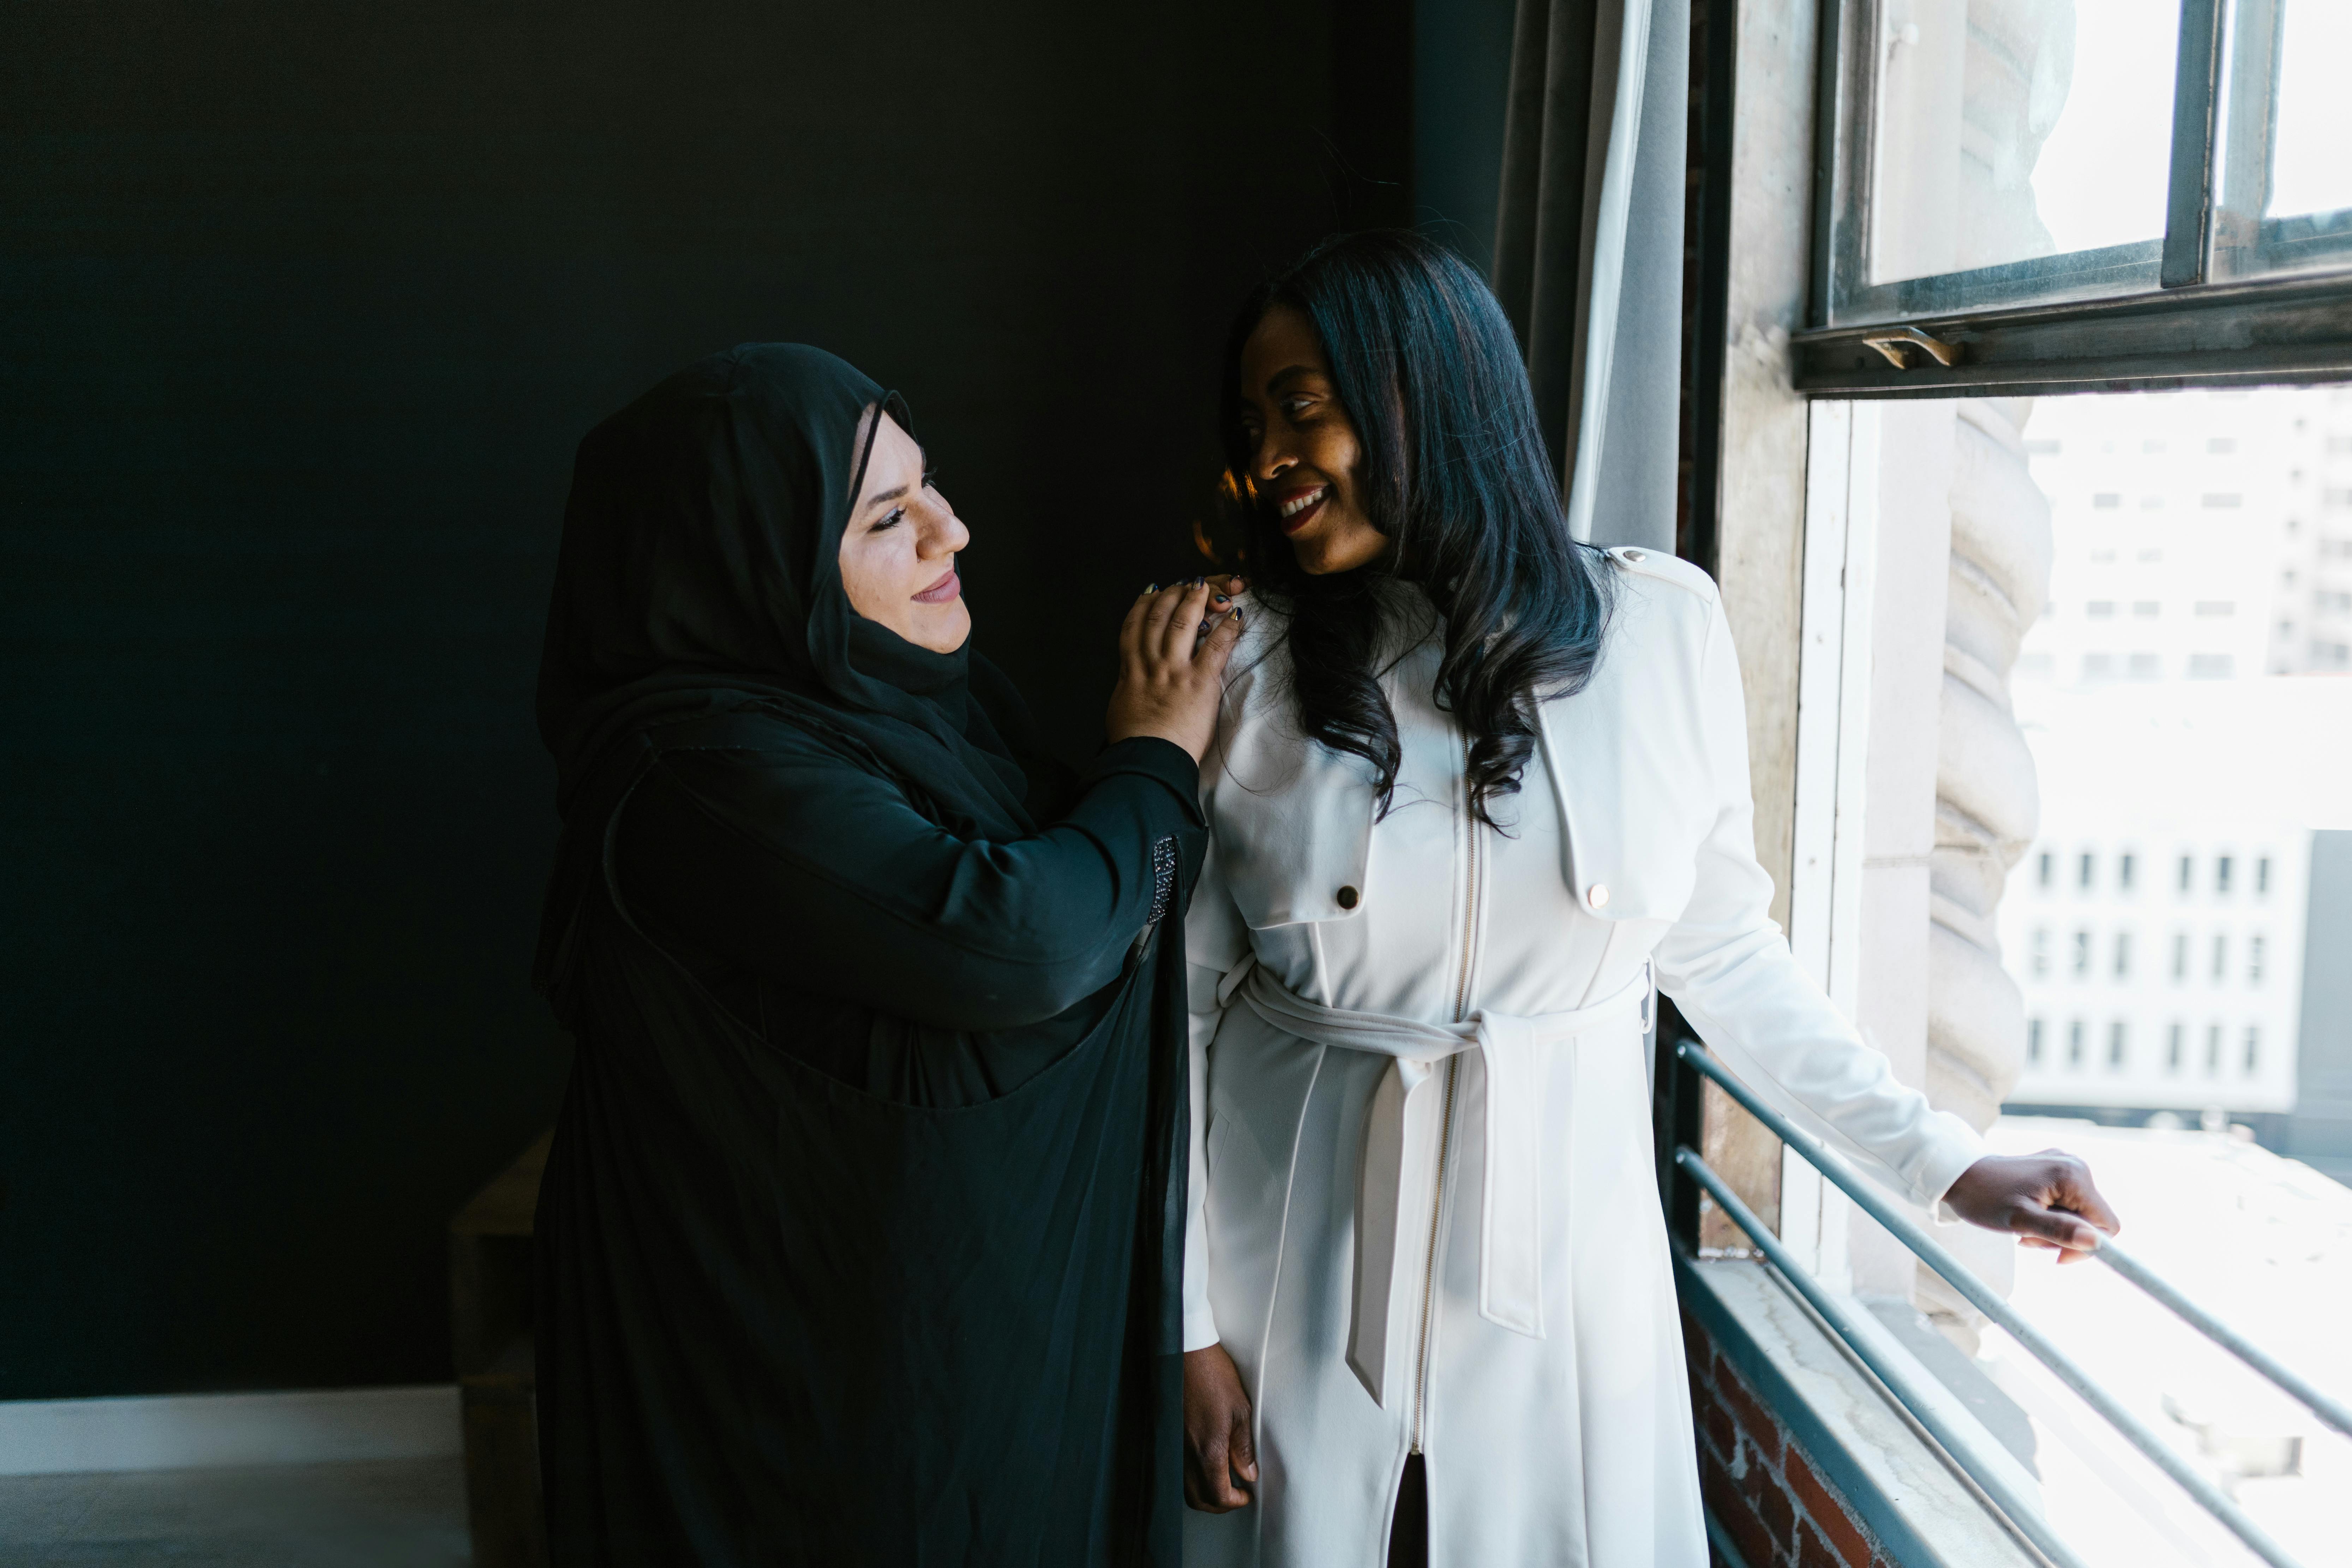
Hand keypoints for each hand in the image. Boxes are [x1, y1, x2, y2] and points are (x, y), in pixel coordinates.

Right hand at [1106, 579, 1244, 761]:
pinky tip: (1236, 614)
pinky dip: (1227, 627)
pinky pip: (1216, 647)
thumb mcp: (1121, 709)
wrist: (1146, 761)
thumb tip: (1130, 684)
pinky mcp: (1199, 682)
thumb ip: (1128, 689)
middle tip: (1186, 584)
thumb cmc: (1133, 743)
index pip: (1133, 626)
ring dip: (1197, 599)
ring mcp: (1174, 670)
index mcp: (1131, 671)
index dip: (1143, 603)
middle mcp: (1151, 664)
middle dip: (1172, 594)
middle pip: (1159, 616)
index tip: (1153, 590)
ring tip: (1209, 585)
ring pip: (1183, 622)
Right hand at [1183, 1342, 1256, 1511]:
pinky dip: (1192, 1478)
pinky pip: (1177, 1471)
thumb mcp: (1240, 1411)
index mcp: (1207, 1450)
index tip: (1246, 1494)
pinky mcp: (1167, 1437)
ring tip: (1222, 1481)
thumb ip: (1242, 1448)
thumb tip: (1248, 1473)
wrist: (1184, 1353)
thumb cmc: (1212, 1376)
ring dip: (1205, 1493)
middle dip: (1219, 1504)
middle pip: (1199, 1499)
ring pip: (1185, 1488)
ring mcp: (1173, 1447)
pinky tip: (1205, 1465)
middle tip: (1236, 1494)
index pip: (1218, 1495)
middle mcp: (1186, 1455)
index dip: (1235, 1501)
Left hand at [1942, 1149, 2119, 1264]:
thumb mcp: (2019, 1220)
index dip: (2088, 1246)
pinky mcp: (2056, 1171)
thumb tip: (2094, 1242)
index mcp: (2073, 1175)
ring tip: (2023, 1229)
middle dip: (2064, 1237)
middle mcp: (2075, 1166)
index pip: (2106, 1225)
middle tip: (2028, 1238)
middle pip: (2092, 1220)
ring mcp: (2066, 1167)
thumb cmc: (1984, 1197)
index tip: (2057, 1256)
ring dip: (2054, 1231)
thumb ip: (2058, 1231)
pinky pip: (2067, 1205)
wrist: (1959, 1176)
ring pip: (2079, 1215)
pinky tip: (2027, 1217)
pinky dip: (2050, 1218)